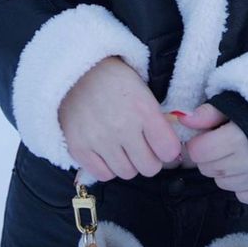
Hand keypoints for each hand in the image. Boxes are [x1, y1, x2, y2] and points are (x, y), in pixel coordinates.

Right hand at [58, 57, 182, 180]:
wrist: (77, 71)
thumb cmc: (115, 80)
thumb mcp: (143, 91)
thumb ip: (157, 119)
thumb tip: (171, 150)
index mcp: (143, 110)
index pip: (168, 150)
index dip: (168, 150)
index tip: (162, 145)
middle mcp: (123, 127)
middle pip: (149, 168)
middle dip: (149, 159)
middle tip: (142, 148)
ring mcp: (99, 140)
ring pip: (127, 173)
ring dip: (128, 163)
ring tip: (121, 146)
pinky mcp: (79, 148)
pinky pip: (103, 175)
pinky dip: (107, 167)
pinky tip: (106, 151)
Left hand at [180, 104, 247, 204]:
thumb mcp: (237, 102)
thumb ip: (210, 112)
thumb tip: (183, 119)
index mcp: (236, 140)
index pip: (197, 151)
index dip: (199, 142)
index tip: (208, 134)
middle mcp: (244, 164)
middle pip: (206, 168)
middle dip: (209, 155)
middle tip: (223, 141)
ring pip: (221, 182)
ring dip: (223, 169)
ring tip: (239, 152)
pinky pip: (240, 193)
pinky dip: (240, 183)